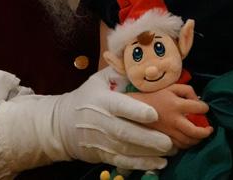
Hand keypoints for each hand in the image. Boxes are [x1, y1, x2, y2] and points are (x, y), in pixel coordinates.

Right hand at [56, 67, 171, 169]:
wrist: (63, 124)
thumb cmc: (87, 97)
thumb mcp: (99, 80)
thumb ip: (120, 74)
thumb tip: (142, 67)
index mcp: (102, 101)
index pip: (119, 106)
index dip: (136, 111)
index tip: (154, 113)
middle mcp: (101, 122)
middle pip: (125, 132)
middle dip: (147, 138)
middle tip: (168, 141)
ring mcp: (102, 141)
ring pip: (126, 149)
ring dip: (149, 152)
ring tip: (169, 151)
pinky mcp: (104, 155)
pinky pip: (124, 161)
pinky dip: (141, 164)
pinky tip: (158, 164)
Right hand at [129, 83, 212, 148]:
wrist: (137, 107)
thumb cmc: (156, 95)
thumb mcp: (172, 87)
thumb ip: (187, 90)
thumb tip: (197, 101)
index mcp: (177, 105)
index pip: (198, 108)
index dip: (205, 108)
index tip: (205, 108)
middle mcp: (174, 120)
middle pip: (195, 131)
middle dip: (205, 132)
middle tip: (210, 129)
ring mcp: (169, 131)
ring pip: (188, 141)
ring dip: (197, 139)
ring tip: (201, 134)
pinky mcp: (164, 137)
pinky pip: (179, 146)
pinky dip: (187, 144)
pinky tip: (189, 138)